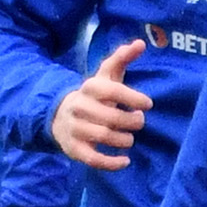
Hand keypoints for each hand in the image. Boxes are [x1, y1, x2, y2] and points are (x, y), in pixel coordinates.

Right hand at [50, 38, 152, 170]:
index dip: (132, 97)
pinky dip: (112, 163)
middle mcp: (79, 107)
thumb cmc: (93, 96)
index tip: (147, 104)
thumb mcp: (105, 76)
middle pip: (111, 117)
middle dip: (131, 122)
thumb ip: (121, 59)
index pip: (112, 91)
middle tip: (139, 121)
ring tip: (129, 138)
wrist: (59, 116)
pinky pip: (93, 159)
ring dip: (124, 140)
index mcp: (89, 88)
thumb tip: (140, 43)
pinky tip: (125, 161)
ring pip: (103, 136)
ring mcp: (75, 129)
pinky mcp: (74, 149)